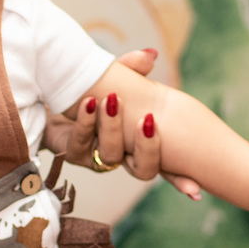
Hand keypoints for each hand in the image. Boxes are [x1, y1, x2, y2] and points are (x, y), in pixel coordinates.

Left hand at [47, 49, 201, 199]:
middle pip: (144, 169)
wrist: (52, 96)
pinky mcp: (73, 153)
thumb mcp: (115, 74)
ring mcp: (98, 157)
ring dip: (112, 128)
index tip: (196, 192)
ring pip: (111, 155)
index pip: (167, 165)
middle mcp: (124, 155)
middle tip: (147, 119)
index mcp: (140, 142)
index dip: (180, 180)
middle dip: (148, 147)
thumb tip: (151, 56)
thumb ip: (133, 68)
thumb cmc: (91, 89)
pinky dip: (85, 122)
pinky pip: (80, 144)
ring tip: (110, 101)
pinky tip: (87, 104)